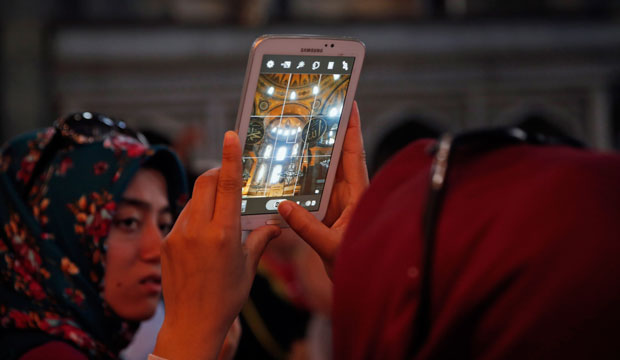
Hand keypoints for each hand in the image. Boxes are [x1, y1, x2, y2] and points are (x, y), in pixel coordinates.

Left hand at [154, 131, 280, 359]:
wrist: (191, 323)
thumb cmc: (226, 297)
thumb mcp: (249, 268)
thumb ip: (262, 239)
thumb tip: (277, 225)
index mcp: (224, 233)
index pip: (228, 185)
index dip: (230, 157)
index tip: (230, 136)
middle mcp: (198, 229)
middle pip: (205, 182)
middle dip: (218, 173)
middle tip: (229, 176)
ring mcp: (178, 234)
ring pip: (193, 199)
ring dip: (207, 197)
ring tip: (218, 221)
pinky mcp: (165, 242)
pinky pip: (182, 216)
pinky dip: (195, 216)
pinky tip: (202, 236)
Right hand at [278, 101, 368, 273]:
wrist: (361, 284)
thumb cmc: (358, 265)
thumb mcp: (331, 248)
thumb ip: (307, 227)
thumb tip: (283, 206)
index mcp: (359, 195)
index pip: (355, 155)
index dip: (352, 128)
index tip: (349, 103)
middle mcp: (350, 194)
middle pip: (338, 157)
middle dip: (328, 135)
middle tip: (315, 111)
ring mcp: (339, 202)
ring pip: (325, 172)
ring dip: (312, 155)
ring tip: (297, 133)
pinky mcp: (329, 213)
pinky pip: (315, 190)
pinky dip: (303, 179)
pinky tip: (288, 170)